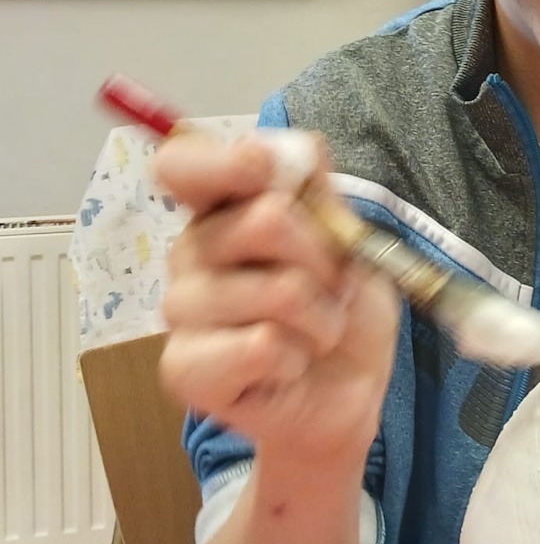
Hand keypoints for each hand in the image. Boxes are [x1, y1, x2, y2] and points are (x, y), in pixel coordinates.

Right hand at [153, 132, 399, 465]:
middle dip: (327, 259)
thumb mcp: (352, 243)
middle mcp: (192, 251)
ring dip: (322, 318)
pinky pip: (260, 345)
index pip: (184, 164)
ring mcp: (182, 310)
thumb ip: (321, 195)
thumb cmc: (342, 311)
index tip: (265, 172)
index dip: (224, 161)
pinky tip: (288, 367)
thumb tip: (299, 152)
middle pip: (267, 219)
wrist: (350, 391)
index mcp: (223, 209)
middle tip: (331, 288)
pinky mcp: (183, 369)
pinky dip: (297, 357)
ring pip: (279, 290)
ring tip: (315, 334)